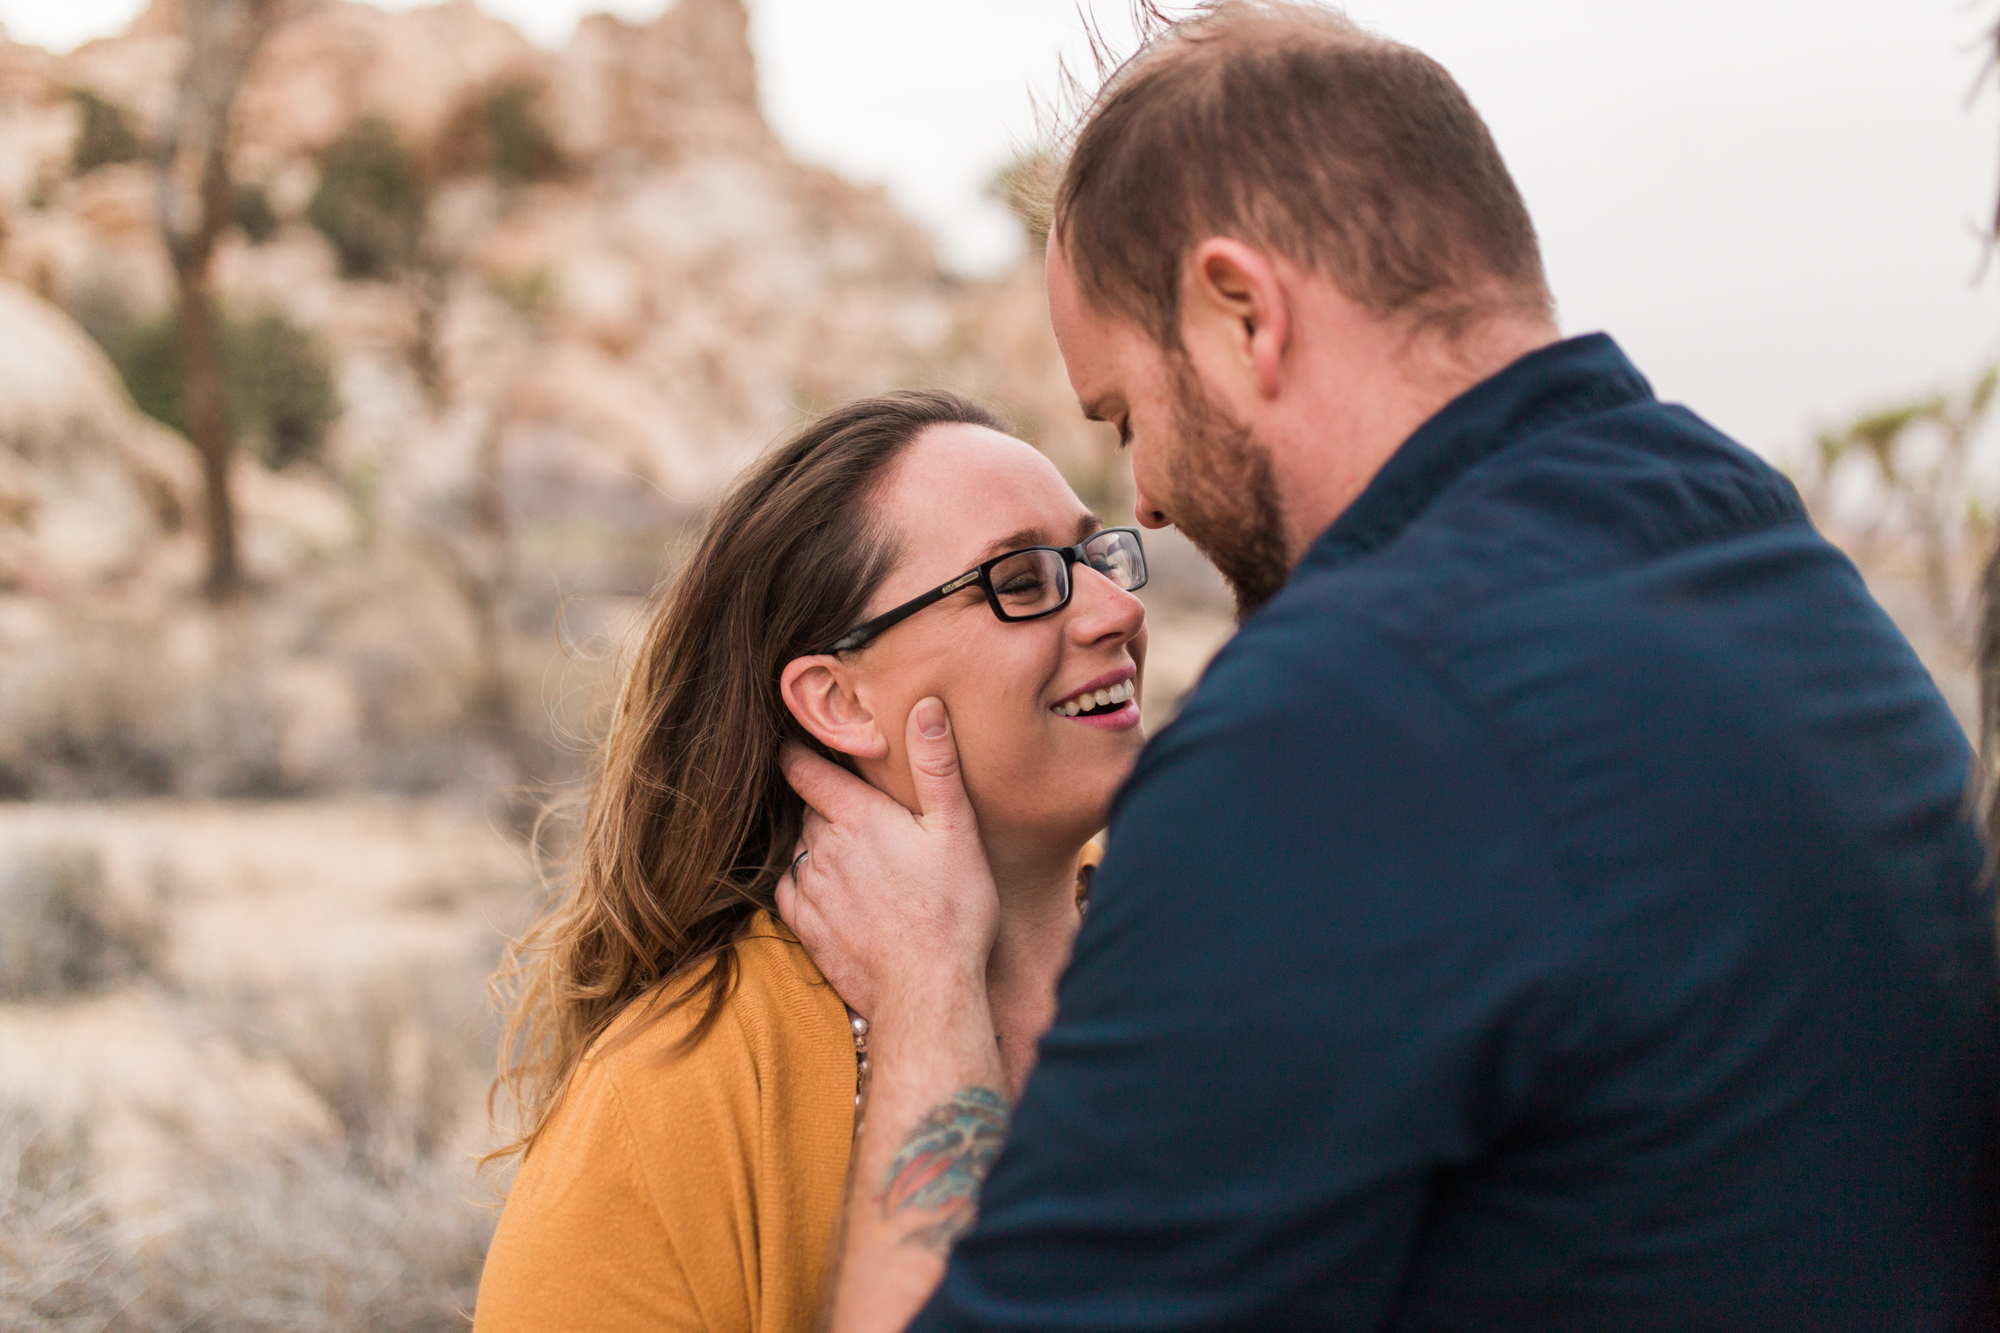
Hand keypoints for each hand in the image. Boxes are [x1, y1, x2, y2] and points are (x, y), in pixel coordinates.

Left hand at [776, 697, 998, 1026]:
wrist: (927, 991)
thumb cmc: (952, 909)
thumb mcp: (955, 829)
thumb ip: (935, 765)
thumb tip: (925, 705)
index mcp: (856, 816)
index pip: (803, 768)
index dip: (798, 750)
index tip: (799, 742)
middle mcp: (823, 847)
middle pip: (808, 809)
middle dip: (825, 803)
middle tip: (856, 808)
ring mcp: (811, 890)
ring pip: (801, 849)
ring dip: (819, 845)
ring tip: (854, 854)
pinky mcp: (807, 928)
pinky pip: (790, 891)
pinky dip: (805, 884)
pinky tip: (832, 890)